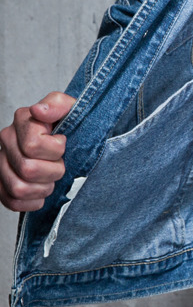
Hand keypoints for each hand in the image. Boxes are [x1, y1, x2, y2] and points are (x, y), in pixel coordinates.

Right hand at [0, 92, 75, 211]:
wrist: (69, 139)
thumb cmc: (70, 124)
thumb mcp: (72, 108)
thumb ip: (58, 104)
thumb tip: (39, 111)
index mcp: (22, 120)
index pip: (33, 145)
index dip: (55, 150)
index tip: (62, 143)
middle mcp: (6, 140)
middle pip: (27, 169)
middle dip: (53, 171)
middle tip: (59, 164)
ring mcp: (1, 162)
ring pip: (18, 188)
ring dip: (43, 188)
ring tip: (51, 178)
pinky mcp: (1, 183)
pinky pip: (11, 201)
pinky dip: (32, 202)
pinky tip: (41, 191)